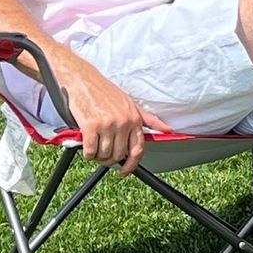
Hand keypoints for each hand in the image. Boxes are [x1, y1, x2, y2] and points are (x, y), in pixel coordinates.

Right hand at [60, 57, 169, 173]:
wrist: (84, 80)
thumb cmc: (106, 92)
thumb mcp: (131, 104)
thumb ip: (149, 119)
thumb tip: (168, 129)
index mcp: (135, 119)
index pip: (138, 148)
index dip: (132, 164)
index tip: (126, 171)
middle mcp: (123, 122)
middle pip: (119, 155)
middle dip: (110, 160)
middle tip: (102, 155)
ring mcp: (108, 124)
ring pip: (104, 155)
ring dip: (98, 157)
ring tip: (94, 148)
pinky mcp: (91, 126)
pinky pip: (91, 151)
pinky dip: (88, 154)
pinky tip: (86, 147)